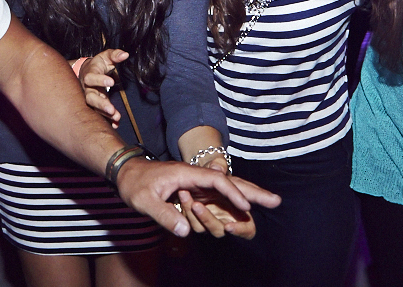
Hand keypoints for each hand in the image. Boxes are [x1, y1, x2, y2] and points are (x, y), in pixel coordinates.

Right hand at [77, 49, 127, 127]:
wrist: (86, 72)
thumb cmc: (98, 64)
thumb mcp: (105, 57)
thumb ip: (115, 55)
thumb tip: (125, 55)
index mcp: (90, 75)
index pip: (91, 78)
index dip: (100, 80)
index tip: (111, 82)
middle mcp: (88, 89)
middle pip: (90, 98)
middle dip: (100, 104)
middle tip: (111, 110)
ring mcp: (91, 98)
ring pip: (94, 108)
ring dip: (104, 114)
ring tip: (116, 118)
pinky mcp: (95, 106)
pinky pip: (99, 114)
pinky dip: (106, 120)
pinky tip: (115, 124)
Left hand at [114, 158, 279, 238]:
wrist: (125, 172)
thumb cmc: (134, 184)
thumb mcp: (144, 201)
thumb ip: (164, 215)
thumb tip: (187, 231)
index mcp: (187, 174)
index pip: (217, 182)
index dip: (233, 194)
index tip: (246, 207)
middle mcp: (196, 177)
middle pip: (231, 182)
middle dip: (253, 190)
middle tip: (276, 200)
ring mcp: (196, 184)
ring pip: (228, 188)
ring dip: (247, 194)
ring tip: (268, 201)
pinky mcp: (194, 190)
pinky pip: (219, 196)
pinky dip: (234, 200)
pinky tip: (245, 204)